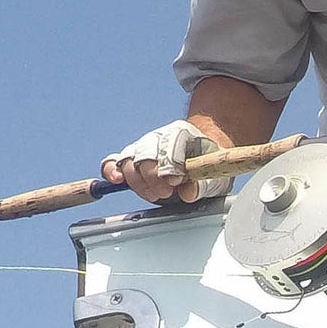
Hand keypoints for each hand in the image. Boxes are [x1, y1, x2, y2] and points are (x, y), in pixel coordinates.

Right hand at [100, 120, 228, 203]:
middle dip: (152, 176)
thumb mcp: (216, 175)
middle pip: (145, 153)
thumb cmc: (209, 163)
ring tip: (153, 194)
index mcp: (181, 133)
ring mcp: (143, 147)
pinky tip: (116, 181)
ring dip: (137, 181)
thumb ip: (204, 184)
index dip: (170, 165)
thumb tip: (188, 193)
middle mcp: (159, 137)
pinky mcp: (132, 160)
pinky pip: (113, 162)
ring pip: (129, 159)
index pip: (169, 145)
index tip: (176, 182)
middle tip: (166, 193)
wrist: (202, 155)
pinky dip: (110, 171)